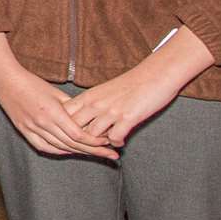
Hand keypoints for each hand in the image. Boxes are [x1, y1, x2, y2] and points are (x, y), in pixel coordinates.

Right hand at [0, 36, 115, 159]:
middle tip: (111, 156)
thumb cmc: (32, 83)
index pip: (78, 134)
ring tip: (95, 155)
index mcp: (52, 112)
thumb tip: (88, 116)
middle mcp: (43, 124)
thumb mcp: (55, 92)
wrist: (6, 82)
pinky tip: (69, 151)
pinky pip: (44, 147)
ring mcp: (32, 129)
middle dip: (94, 151)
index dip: (94, 141)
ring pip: (60, 147)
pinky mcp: (24, 131)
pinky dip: (59, 151)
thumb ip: (72, 106)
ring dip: (79, 152)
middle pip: (72, 144)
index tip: (108, 143)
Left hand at [65, 27, 213, 145]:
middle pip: (74, 128)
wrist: (156, 74)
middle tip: (89, 145)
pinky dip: (116, 143)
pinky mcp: (128, 117)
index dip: (65, 127)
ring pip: (92, 136)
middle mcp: (96, 104)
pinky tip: (120, 141)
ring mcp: (111, 111)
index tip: (72, 135)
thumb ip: (90, 104)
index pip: (65, 115)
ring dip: (98, 143)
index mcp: (88, 96)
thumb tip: (79, 119)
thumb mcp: (103, 91)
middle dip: (79, 140)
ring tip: (106, 144)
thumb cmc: (130, 83)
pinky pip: (114, 138)